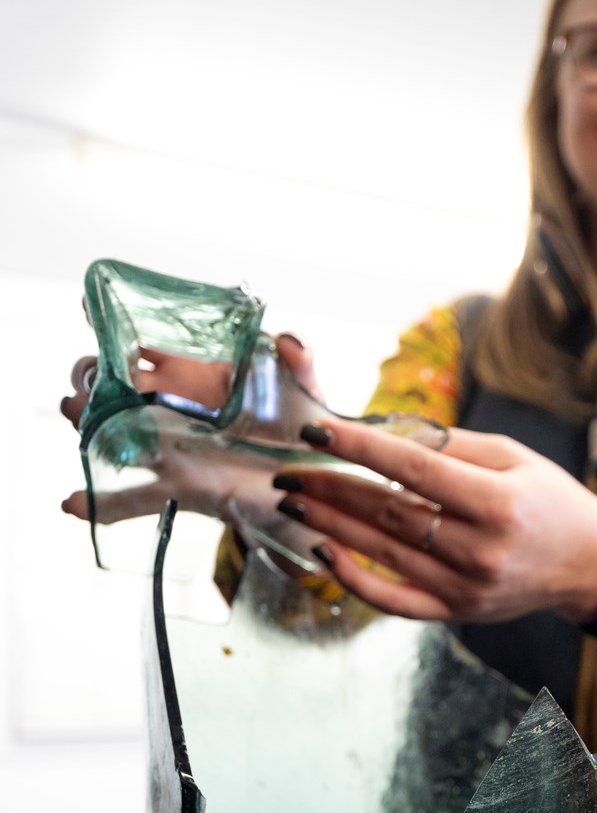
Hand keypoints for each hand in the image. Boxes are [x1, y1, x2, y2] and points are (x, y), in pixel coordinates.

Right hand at [60, 332, 322, 522]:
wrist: (307, 481)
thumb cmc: (297, 426)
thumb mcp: (303, 388)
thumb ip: (298, 361)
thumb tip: (289, 340)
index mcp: (193, 371)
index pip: (142, 341)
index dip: (113, 324)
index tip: (91, 309)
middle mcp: (169, 404)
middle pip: (109, 383)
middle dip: (91, 377)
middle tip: (92, 378)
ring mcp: (167, 445)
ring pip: (109, 429)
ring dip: (86, 422)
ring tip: (80, 417)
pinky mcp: (176, 486)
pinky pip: (130, 498)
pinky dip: (100, 503)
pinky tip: (74, 503)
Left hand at [273, 420, 596, 625]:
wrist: (591, 566)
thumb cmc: (552, 502)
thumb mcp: (514, 458)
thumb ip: (450, 446)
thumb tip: (385, 432)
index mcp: (497, 502)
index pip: (412, 470)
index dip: (360, 448)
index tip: (318, 430)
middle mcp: (479, 549)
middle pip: (387, 512)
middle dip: (330, 486)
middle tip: (290, 468)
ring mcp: (465, 586)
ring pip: (382, 552)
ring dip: (329, 525)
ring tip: (293, 501)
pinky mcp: (455, 612)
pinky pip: (394, 600)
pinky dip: (353, 579)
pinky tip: (322, 554)